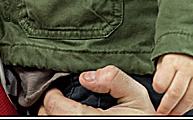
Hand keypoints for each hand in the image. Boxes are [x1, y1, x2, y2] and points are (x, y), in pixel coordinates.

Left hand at [38, 66, 155, 114]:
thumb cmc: (143, 117)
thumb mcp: (136, 94)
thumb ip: (114, 79)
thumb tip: (87, 77)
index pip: (57, 109)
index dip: (51, 96)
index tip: (55, 90)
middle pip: (50, 118)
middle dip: (49, 106)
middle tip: (56, 97)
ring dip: (52, 114)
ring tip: (60, 107)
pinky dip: (59, 118)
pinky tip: (66, 115)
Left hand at [152, 53, 192, 114]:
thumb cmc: (178, 52)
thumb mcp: (166, 56)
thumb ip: (163, 72)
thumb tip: (160, 90)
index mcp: (173, 61)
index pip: (162, 81)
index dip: (158, 88)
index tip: (157, 90)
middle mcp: (187, 68)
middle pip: (175, 94)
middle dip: (167, 106)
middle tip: (161, 112)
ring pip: (188, 99)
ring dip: (179, 110)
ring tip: (171, 113)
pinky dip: (190, 106)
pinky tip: (183, 108)